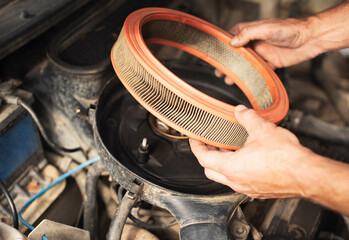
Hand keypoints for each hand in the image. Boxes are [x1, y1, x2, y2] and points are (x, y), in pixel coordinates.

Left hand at [189, 105, 313, 198]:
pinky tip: (247, 158)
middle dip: (207, 156)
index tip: (194, 139)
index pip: (203, 158)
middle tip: (210, 144)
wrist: (307, 175)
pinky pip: (240, 181)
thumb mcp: (262, 129)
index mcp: (231, 167)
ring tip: (228, 148)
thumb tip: (240, 111)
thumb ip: (247, 118)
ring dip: (223, 163)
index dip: (196, 146)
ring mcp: (247, 188)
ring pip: (225, 177)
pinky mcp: (259, 191)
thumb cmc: (286, 158)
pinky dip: (237, 169)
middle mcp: (236, 181)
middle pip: (210, 171)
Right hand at [216, 18, 320, 83]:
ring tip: (229, 79)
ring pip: (245, 64)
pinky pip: (257, 71)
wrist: (310, 39)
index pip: (232, 38)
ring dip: (237, 72)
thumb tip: (233, 41)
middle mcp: (254, 42)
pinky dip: (250, 77)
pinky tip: (244, 82)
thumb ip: (249, 34)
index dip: (223, 46)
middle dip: (227, 63)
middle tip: (219, 71)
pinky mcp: (269, 63)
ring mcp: (261, 53)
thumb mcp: (267, 28)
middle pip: (236, 54)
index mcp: (251, 31)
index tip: (216, 55)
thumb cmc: (290, 29)